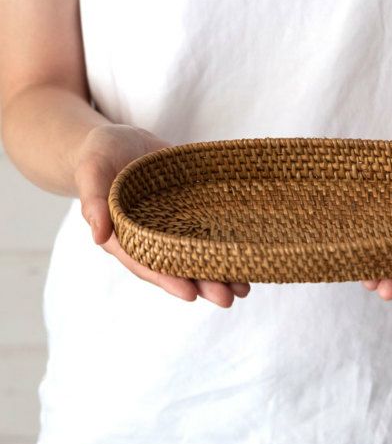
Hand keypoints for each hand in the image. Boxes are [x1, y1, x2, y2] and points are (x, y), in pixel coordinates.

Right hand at [73, 124, 250, 307]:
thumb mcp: (91, 172)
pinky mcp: (190, 211)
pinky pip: (209, 230)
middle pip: (178, 267)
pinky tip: (247, 255)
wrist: (121, 143)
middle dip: (203, 283)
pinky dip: (226, 244)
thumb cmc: (99, 157)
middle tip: (227, 299)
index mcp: (124, 237)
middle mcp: (152, 238)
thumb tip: (99, 235)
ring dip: (220, 272)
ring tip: (244, 288)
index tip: (190, 294)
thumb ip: (94, 202)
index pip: (147, 264)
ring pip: (197, 254)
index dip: (168, 280)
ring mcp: (173, 226)